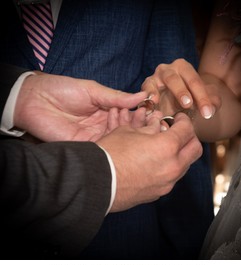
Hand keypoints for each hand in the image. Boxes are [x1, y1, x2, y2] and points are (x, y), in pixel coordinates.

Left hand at [14, 72, 148, 141]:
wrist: (35, 101)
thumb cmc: (63, 90)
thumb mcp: (94, 90)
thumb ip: (117, 97)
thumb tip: (143, 95)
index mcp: (105, 110)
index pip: (128, 114)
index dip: (140, 114)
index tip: (154, 112)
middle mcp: (102, 125)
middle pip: (125, 129)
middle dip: (139, 126)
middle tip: (153, 123)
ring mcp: (95, 137)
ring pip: (118, 140)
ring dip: (131, 136)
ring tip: (145, 131)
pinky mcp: (86, 146)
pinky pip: (105, 148)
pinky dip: (117, 145)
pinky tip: (129, 143)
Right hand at [97, 112, 202, 211]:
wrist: (96, 182)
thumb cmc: (110, 153)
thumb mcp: (129, 132)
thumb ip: (148, 128)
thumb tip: (157, 125)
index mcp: (167, 147)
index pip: (187, 130)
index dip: (183, 120)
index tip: (178, 119)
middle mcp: (172, 167)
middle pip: (195, 149)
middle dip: (190, 137)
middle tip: (179, 131)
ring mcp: (166, 183)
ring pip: (185, 165)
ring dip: (180, 153)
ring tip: (165, 147)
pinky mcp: (158, 193)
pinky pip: (171, 178)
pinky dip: (169, 167)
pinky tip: (154, 162)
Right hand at [141, 58, 220, 118]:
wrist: (170, 108)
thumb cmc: (187, 102)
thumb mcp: (202, 101)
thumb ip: (212, 102)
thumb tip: (212, 108)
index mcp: (184, 68)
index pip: (194, 81)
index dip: (202, 97)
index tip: (207, 114)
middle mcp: (167, 70)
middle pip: (174, 78)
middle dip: (181, 92)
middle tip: (188, 105)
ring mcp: (153, 78)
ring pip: (155, 82)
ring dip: (156, 92)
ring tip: (158, 102)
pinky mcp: (144, 89)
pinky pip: (143, 91)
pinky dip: (146, 97)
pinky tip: (150, 104)